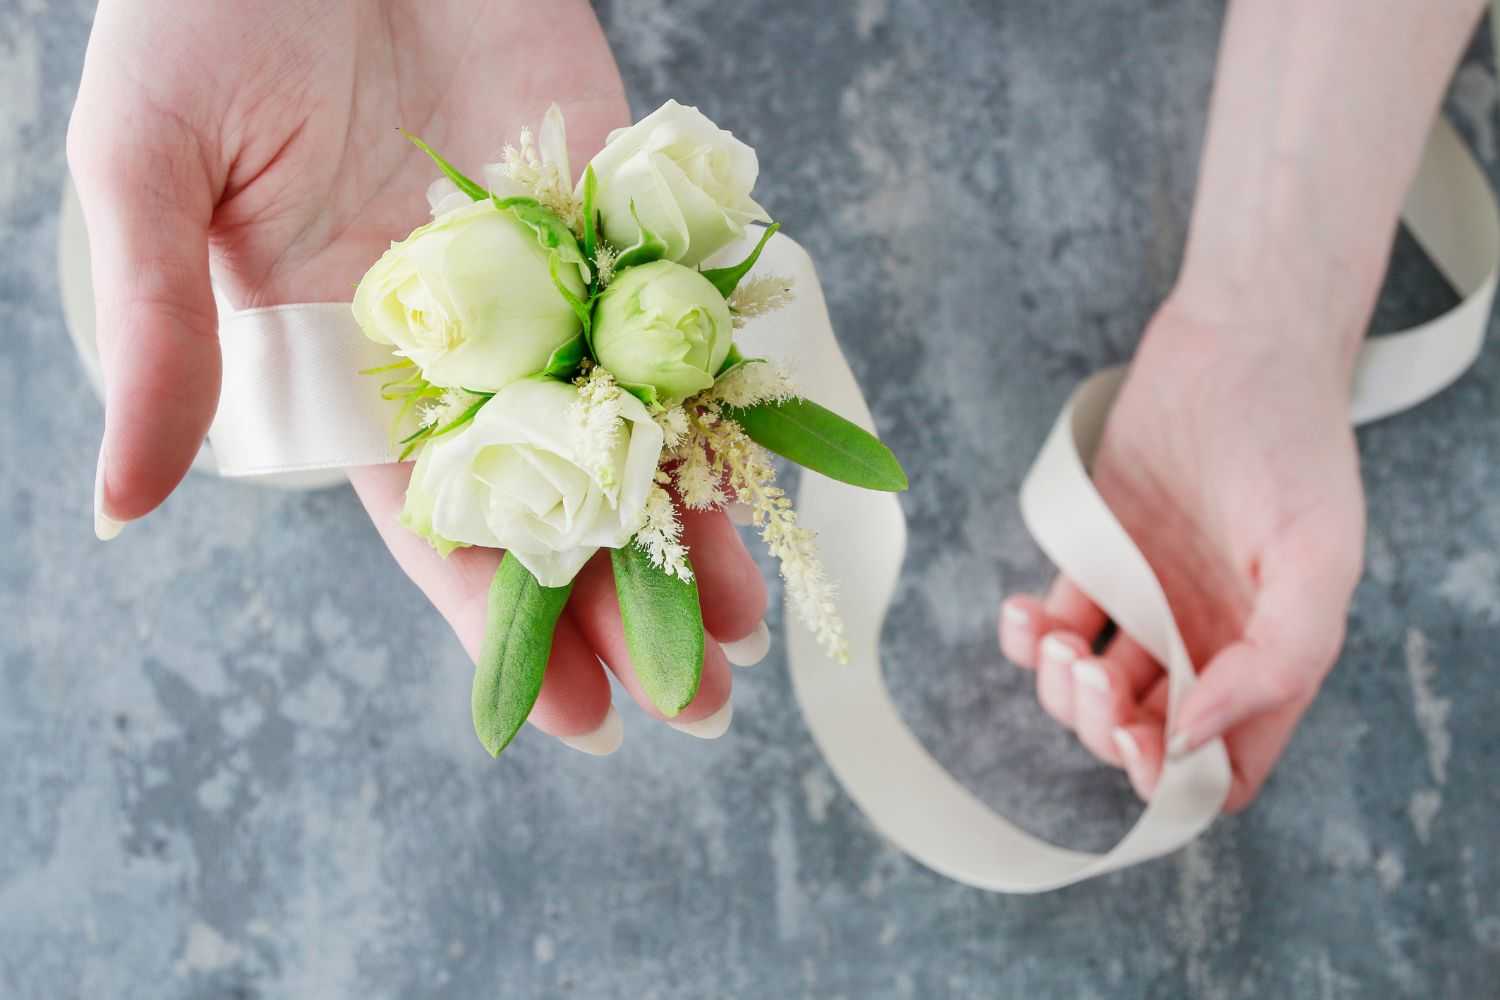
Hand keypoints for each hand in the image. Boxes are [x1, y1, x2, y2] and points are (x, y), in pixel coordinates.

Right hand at [69, 0, 767, 750]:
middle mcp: (464, 343)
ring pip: (634, 431)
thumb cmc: (204, 12)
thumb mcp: (150, 175)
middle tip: (693, 708)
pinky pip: (682, 313)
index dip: (495, 624)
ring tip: (743, 631)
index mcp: (351, 366)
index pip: (433, 527)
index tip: (564, 718)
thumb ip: (162, 340)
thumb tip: (121, 504)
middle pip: (555, 504)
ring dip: (691, 528)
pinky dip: (725, 395)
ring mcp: (551, 279)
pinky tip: (766, 477)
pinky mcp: (619, 205)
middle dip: (617, 607)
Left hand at [1000, 299, 1364, 810]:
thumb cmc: (1291, 443)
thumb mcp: (1318, 557)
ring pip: (1091, 693)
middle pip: (1142, 739)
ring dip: (1061, 691)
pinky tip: (1025, 612)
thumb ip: (1277, 661)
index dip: (1177, 780)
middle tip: (1092, 674)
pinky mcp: (1098, 561)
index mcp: (1270, 661)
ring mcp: (1148, 605)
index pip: (1222, 770)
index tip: (1144, 738)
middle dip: (1105, 729)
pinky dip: (1028, 640)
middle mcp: (1207, 643)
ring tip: (1057, 640)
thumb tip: (1191, 742)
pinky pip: (1055, 629)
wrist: (1235, 345)